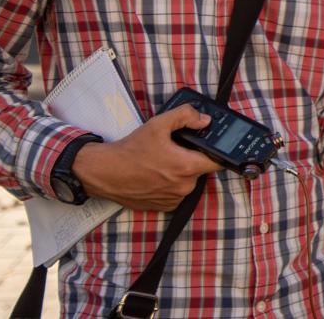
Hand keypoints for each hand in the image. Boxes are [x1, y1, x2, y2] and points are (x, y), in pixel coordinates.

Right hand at [71, 104, 224, 210]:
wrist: (104, 172)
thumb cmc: (130, 150)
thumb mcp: (158, 124)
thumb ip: (186, 116)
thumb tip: (205, 120)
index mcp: (186, 166)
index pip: (218, 161)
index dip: (218, 152)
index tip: (215, 147)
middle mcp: (183, 186)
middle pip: (200, 169)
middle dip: (192, 158)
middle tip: (176, 149)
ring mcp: (174, 198)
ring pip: (188, 181)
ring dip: (181, 172)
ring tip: (162, 162)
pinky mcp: (164, 206)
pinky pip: (176, 192)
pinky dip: (171, 184)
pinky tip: (157, 174)